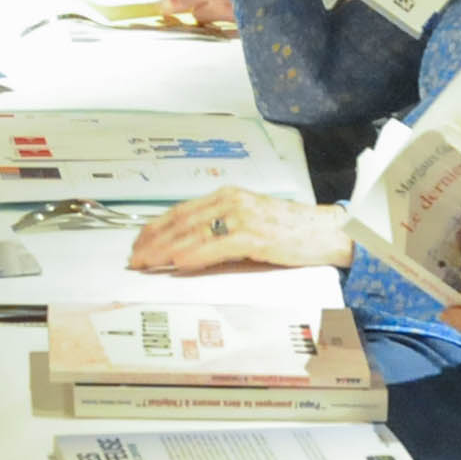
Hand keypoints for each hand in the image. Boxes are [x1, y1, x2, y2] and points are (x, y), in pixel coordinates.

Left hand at [127, 184, 346, 272]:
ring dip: (166, 250)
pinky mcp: (256, 236)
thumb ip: (221, 228)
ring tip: (147, 262)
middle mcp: (232, 202)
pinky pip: (218, 246)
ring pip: (194, 233)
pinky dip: (196, 255)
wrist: (327, 232)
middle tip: (134, 257)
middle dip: (152, 240)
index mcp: (228, 196)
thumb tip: (188, 246)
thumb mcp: (250, 222)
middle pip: (181, 221)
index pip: (181, 211)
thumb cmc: (291, 230)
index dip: (155, 227)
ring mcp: (243, 218)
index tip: (137, 241)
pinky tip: (179, 263)